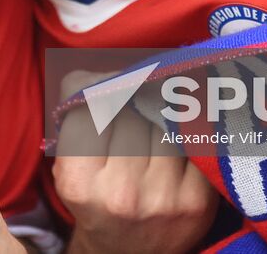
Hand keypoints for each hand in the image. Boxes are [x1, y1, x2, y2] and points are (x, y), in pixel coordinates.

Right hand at [54, 72, 216, 253]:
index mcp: (78, 181)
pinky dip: (192, 130)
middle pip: (134, 112)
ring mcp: (162, 199)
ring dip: (165, 111)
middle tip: (139, 98)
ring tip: (162, 111)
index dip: (105, 87)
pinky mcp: (197, 201)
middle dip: (137, 100)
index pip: (95, 106)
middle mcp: (120, 194)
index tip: (112, 85)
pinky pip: (198, 142)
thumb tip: (115, 66)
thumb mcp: (69, 162)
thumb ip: (81, 113)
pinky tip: (186, 127)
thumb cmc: (96, 196)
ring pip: (167, 122)